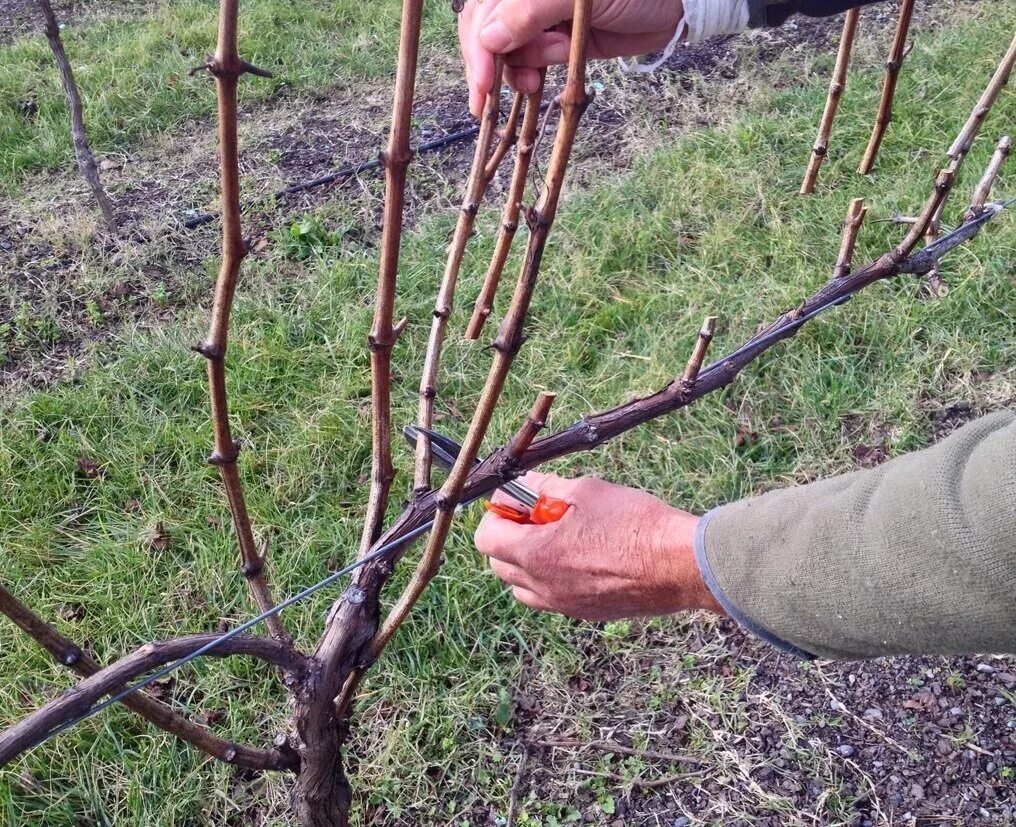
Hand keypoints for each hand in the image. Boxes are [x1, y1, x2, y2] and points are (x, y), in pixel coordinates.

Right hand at [458, 0, 686, 115]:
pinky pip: (526, 61)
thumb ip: (531, 13)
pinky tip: (540, 78)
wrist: (671, 6)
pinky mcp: (553, 40)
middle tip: (509, 92)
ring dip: (518, 68)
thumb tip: (489, 39)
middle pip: (484, 32)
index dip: (478, 49)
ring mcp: (537, 18)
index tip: (483, 84)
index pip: (483, 12)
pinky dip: (529, 73)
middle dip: (493, 64)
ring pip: (504, 51)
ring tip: (544, 71)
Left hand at [473, 472, 722, 620]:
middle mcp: (542, 586)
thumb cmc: (634, 523)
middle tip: (537, 515)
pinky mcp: (585, 614)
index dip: (497, 513)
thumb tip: (525, 485)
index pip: (486, 538)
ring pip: (522, 586)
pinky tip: (580, 555)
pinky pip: (550, 598)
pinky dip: (551, 578)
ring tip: (559, 536)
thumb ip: (546, 488)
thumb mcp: (585, 491)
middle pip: (498, 564)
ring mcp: (563, 605)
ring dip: (528, 561)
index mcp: (534, 554)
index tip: (515, 501)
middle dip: (509, 537)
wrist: (679, 564)